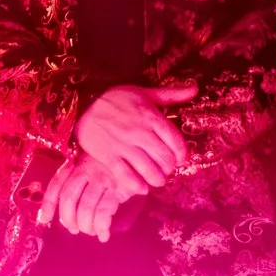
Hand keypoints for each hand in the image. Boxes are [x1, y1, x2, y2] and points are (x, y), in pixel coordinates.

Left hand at [38, 155, 139, 239]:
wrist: (140, 158)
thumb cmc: (111, 167)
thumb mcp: (91, 167)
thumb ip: (77, 183)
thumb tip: (66, 215)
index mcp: (75, 164)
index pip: (56, 184)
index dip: (48, 204)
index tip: (43, 220)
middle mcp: (87, 170)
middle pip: (69, 198)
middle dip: (68, 218)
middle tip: (74, 229)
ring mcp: (103, 178)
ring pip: (86, 207)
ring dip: (86, 225)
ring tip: (90, 231)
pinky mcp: (120, 188)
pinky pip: (105, 212)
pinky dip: (101, 227)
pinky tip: (103, 234)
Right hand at [75, 84, 196, 190]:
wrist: (81, 102)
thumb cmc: (114, 98)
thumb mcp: (142, 92)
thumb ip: (170, 94)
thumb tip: (194, 89)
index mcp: (151, 117)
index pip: (177, 143)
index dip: (182, 155)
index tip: (180, 159)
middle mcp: (139, 132)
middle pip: (165, 159)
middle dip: (169, 168)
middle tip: (166, 169)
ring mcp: (123, 145)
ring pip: (150, 171)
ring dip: (157, 179)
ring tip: (156, 178)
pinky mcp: (108, 156)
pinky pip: (127, 177)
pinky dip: (138, 186)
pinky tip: (141, 186)